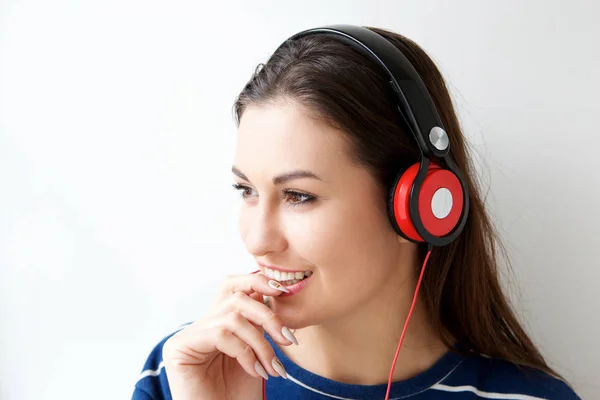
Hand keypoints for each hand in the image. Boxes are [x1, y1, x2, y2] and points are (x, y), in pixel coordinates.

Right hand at [162, 273, 297, 399]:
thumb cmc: (240, 395)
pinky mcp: (179, 348)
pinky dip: (245, 352)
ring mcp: (188, 335)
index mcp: (217, 322)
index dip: (258, 282)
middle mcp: (200, 325)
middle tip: (288, 340)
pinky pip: (220, 334)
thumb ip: (259, 325)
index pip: (234, 286)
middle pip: (236, 297)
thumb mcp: (257, 353)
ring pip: (232, 317)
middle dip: (268, 316)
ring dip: (260, 343)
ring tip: (273, 368)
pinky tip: (255, 371)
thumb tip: (277, 291)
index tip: (284, 291)